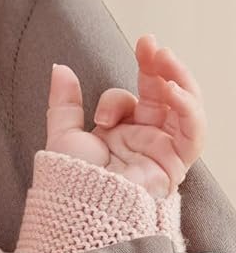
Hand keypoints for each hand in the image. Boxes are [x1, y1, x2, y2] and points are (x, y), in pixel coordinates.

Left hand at [45, 34, 205, 199]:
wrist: (80, 208)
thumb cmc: (72, 181)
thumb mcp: (65, 134)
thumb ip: (65, 102)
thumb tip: (60, 68)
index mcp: (122, 132)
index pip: (134, 97)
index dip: (130, 82)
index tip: (131, 61)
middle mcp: (146, 139)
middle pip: (164, 95)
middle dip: (161, 66)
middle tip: (151, 44)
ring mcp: (162, 150)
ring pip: (185, 109)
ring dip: (180, 80)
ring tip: (166, 59)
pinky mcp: (175, 163)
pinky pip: (192, 134)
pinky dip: (188, 109)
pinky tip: (175, 90)